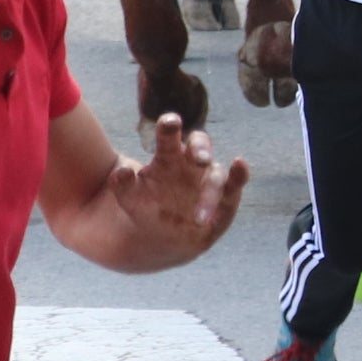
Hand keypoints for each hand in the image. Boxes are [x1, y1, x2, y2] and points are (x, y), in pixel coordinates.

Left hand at [104, 112, 247, 252]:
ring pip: (215, 174)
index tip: (170, 122)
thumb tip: (122, 170)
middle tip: (200, 158)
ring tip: (199, 211)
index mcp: (168, 157)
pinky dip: (238, 176)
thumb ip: (124, 186)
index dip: (170, 128)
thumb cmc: (147, 209)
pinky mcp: (222, 202)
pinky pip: (233, 188)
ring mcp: (208, 182)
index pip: (170, 136)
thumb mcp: (131, 199)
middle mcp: (191, 164)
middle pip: (198, 145)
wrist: (162, 238)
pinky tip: (239, 164)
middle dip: (199, 148)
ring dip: (212, 190)